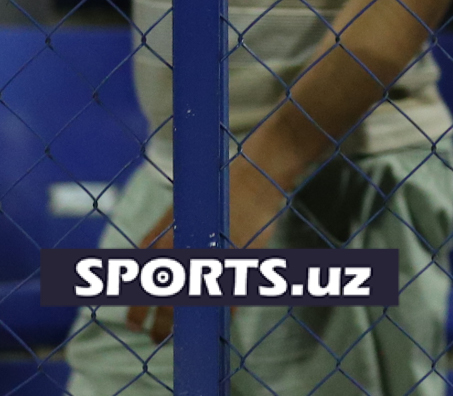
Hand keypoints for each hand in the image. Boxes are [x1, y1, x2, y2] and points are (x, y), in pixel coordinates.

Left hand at [122, 158, 288, 341]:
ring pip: (191, 309)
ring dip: (187, 327)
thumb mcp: (177, 215)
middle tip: (157, 339)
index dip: (136, 312)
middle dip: (159, 328)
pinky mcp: (233, 266)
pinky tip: (219, 320)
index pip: (139, 289)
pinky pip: (224, 301)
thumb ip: (162, 243)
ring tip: (186, 337)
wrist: (251, 179)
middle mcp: (178, 258)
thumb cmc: (214, 193)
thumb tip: (147, 268)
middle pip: (163, 306)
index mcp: (159, 245)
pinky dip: (221, 313)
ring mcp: (206, 264)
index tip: (135, 326)